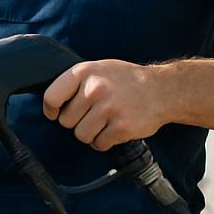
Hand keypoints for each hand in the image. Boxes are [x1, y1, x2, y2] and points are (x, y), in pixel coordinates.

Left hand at [42, 60, 168, 151]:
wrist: (163, 89)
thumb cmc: (126, 80)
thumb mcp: (98, 69)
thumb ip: (76, 81)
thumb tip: (50, 101)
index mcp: (84, 72)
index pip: (51, 97)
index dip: (51, 109)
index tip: (56, 113)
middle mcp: (95, 89)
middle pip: (66, 121)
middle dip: (77, 121)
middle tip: (93, 114)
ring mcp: (109, 108)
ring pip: (81, 135)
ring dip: (91, 134)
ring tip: (104, 122)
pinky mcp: (122, 127)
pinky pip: (99, 144)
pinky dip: (105, 141)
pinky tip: (114, 129)